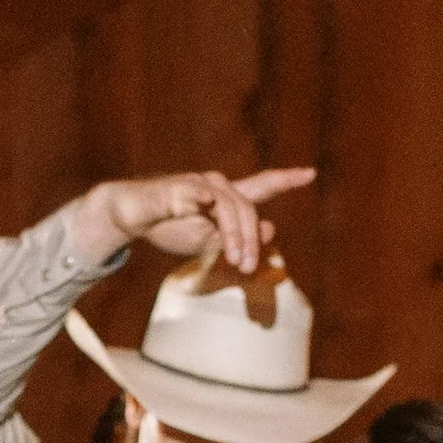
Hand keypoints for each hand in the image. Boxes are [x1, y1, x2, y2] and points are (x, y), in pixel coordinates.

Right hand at [71, 167, 315, 276]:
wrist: (131, 215)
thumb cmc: (170, 226)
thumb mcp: (208, 240)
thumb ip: (238, 238)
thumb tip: (271, 230)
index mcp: (226, 197)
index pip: (262, 186)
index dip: (286, 179)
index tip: (311, 174)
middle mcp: (217, 185)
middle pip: (248, 209)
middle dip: (252, 240)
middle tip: (247, 268)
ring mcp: (198, 184)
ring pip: (230, 207)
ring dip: (236, 236)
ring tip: (235, 260)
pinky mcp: (179, 188)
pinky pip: (200, 197)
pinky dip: (208, 205)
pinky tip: (205, 208)